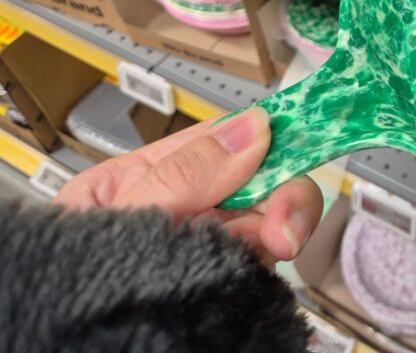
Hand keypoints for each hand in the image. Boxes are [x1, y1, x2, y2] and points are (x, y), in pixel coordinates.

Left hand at [55, 107, 322, 265]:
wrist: (64, 349)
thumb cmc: (64, 288)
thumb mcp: (115, 220)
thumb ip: (180, 176)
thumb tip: (249, 130)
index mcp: (148, 179)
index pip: (222, 138)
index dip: (269, 134)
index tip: (305, 140)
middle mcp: (187, 212)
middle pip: (262, 181)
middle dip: (285, 195)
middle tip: (286, 228)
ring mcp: (209, 252)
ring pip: (272, 224)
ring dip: (278, 233)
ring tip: (259, 255)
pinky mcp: (226, 289)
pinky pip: (264, 268)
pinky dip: (266, 270)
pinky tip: (251, 279)